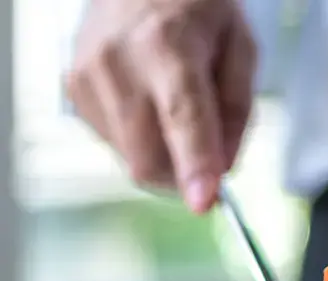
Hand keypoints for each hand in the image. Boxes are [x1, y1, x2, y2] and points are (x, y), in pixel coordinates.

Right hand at [67, 0, 256, 212]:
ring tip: (175, 110)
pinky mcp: (74, 90)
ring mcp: (88, 76)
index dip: (194, 164)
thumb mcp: (241, 50)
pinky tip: (150, 104)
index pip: (183, 117)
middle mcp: (119, 61)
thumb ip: (236, 113)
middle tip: (208, 158)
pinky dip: (143, 142)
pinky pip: (117, 146)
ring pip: (133, 161)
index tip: (204, 202)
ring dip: (165, 159)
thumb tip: (222, 171)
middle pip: (150, 158)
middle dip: (184, 177)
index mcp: (168, 44)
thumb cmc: (198, 11)